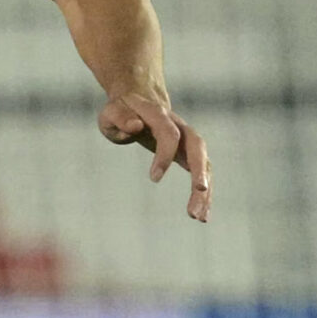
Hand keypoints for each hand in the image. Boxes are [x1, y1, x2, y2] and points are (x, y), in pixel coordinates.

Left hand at [99, 92, 210, 221]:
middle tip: (199, 192)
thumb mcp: (111, 112)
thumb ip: (120, 118)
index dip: (164, 154)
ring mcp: (187, 139)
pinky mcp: (189, 153)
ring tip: (199, 217)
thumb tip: (135, 126)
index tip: (153, 179)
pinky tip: (202, 216)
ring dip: (205, 189)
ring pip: (204, 162)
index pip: (169, 134)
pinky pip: (202, 172)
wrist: (139, 100)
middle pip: (197, 146)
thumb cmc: (120, 110)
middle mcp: (179, 126)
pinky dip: (204, 194)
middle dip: (200, 170)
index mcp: (158, 115)